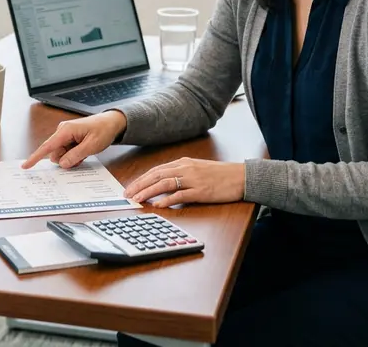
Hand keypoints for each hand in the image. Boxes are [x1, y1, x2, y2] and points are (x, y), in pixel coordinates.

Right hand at [22, 110, 126, 169]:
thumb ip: (75, 155)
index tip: (26, 166)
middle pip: (56, 154)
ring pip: (62, 155)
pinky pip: (67, 152)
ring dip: (72, 158)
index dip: (35, 157)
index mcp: (65, 130)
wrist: (112, 122)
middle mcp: (62, 131)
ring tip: (85, 152)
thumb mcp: (91, 146)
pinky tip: (84, 150)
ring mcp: (65, 135)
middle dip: (66, 160)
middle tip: (82, 156)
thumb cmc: (103, 130)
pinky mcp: (69, 138)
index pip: (47, 147)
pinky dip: (75, 155)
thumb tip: (61, 163)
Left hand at [125, 158, 245, 207]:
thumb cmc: (220, 175)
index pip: (156, 170)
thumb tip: (164, 185)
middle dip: (139, 185)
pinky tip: (158, 205)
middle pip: (156, 175)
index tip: (130, 187)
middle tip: (127, 194)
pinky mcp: (201, 191)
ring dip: (148, 192)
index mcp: (183, 163)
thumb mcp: (198, 169)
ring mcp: (193, 180)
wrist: (241, 177)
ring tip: (137, 199)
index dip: (141, 179)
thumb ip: (181, 174)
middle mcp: (186, 169)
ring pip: (164, 184)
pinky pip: (180, 195)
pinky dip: (167, 200)